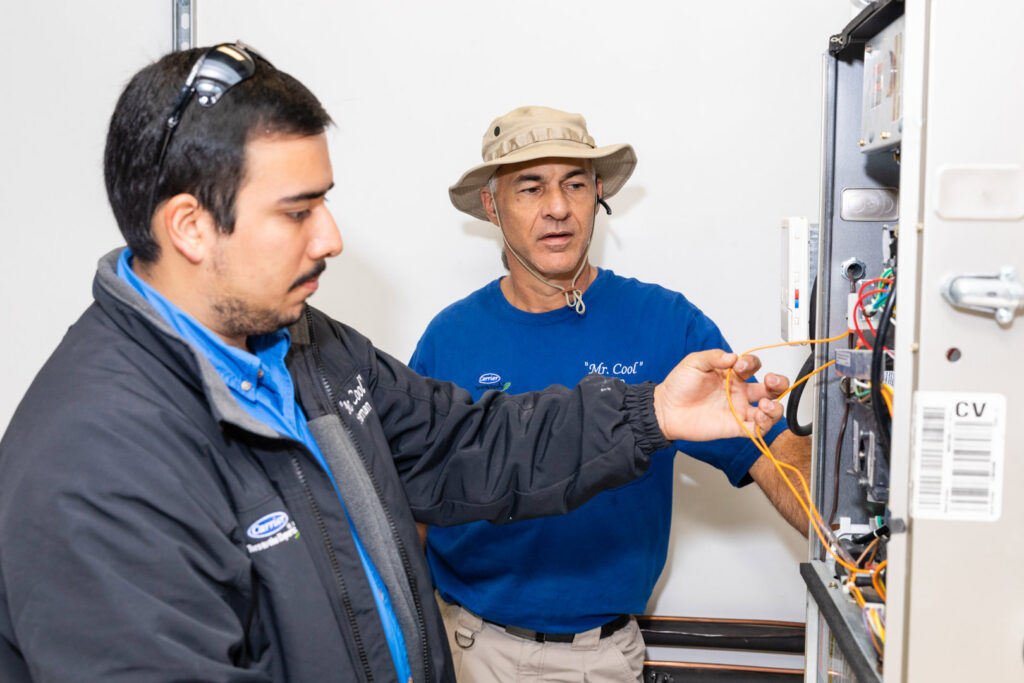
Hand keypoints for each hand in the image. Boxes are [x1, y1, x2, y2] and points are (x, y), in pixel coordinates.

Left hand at [653, 349, 787, 441]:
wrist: (665, 410)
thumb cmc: (678, 386)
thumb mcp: (694, 363)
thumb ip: (714, 357)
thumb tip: (733, 356)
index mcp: (731, 374)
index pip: (753, 365)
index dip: (751, 363)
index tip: (738, 366)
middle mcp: (739, 391)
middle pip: (771, 387)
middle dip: (779, 382)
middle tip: (771, 381)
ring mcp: (739, 410)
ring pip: (770, 409)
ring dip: (775, 407)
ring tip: (765, 404)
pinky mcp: (736, 427)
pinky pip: (758, 429)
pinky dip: (766, 425)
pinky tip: (760, 418)